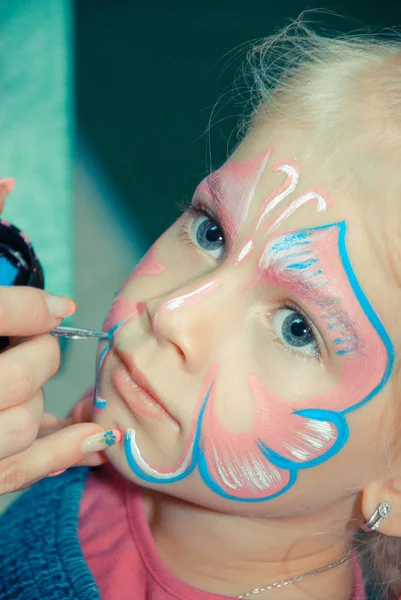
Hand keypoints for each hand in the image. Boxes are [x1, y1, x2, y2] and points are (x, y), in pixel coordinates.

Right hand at [0, 179, 120, 493]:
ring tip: (27, 387)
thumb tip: (9, 178)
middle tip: (37, 347)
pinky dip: (62, 453)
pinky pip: (21, 471)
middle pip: (25, 372)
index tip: (56, 309)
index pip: (2, 312)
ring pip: (25, 421)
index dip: (33, 311)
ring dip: (39, 402)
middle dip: (41, 357)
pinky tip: (93, 440)